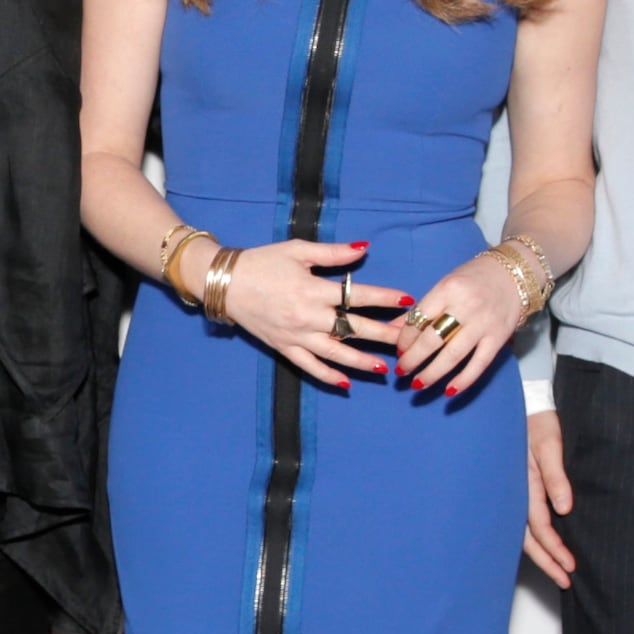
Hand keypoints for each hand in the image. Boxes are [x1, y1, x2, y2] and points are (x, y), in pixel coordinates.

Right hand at [205, 237, 401, 388]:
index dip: (385, 298)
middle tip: (408, 340)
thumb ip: (333, 253)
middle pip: (353, 329)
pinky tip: (346, 383)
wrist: (226, 283)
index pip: (358, 296)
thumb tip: (363, 250)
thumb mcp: (298, 250)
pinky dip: (328, 377)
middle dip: (383, 335)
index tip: (407, 301)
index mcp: (313, 290)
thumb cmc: (263, 262)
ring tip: (384, 368)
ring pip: (335, 354)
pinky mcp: (284, 348)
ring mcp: (296, 336)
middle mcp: (308, 317)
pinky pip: (309, 367)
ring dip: (361, 362)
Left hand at [389, 250, 523, 399]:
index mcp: (448, 289)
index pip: (419, 319)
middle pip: (433, 340)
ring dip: (432, 373)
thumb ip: (421, 309)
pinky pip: (479, 364)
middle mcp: (465, 307)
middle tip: (401, 371)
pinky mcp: (498, 337)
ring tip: (417, 384)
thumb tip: (391, 329)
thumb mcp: (444, 285)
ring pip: (453, 355)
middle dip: (413, 359)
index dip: (405, 339)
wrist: (514, 274)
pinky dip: (464, 380)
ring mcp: (484, 324)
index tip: (398, 350)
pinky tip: (449, 391)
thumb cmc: (473, 279)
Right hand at [523, 410, 574, 584]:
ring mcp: (516, 492)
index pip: (539, 526)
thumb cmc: (540, 422)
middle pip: (528, 538)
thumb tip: (565, 509)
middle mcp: (517, 493)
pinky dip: (536, 539)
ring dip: (542, 555)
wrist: (527, 404)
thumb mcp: (551, 444)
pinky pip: (524, 521)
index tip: (571, 565)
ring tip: (559, 573)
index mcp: (523, 484)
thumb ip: (557, 476)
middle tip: (565, 581)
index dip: (554, 548)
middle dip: (547, 561)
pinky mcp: (520, 489)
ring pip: (524, 533)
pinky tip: (545, 546)